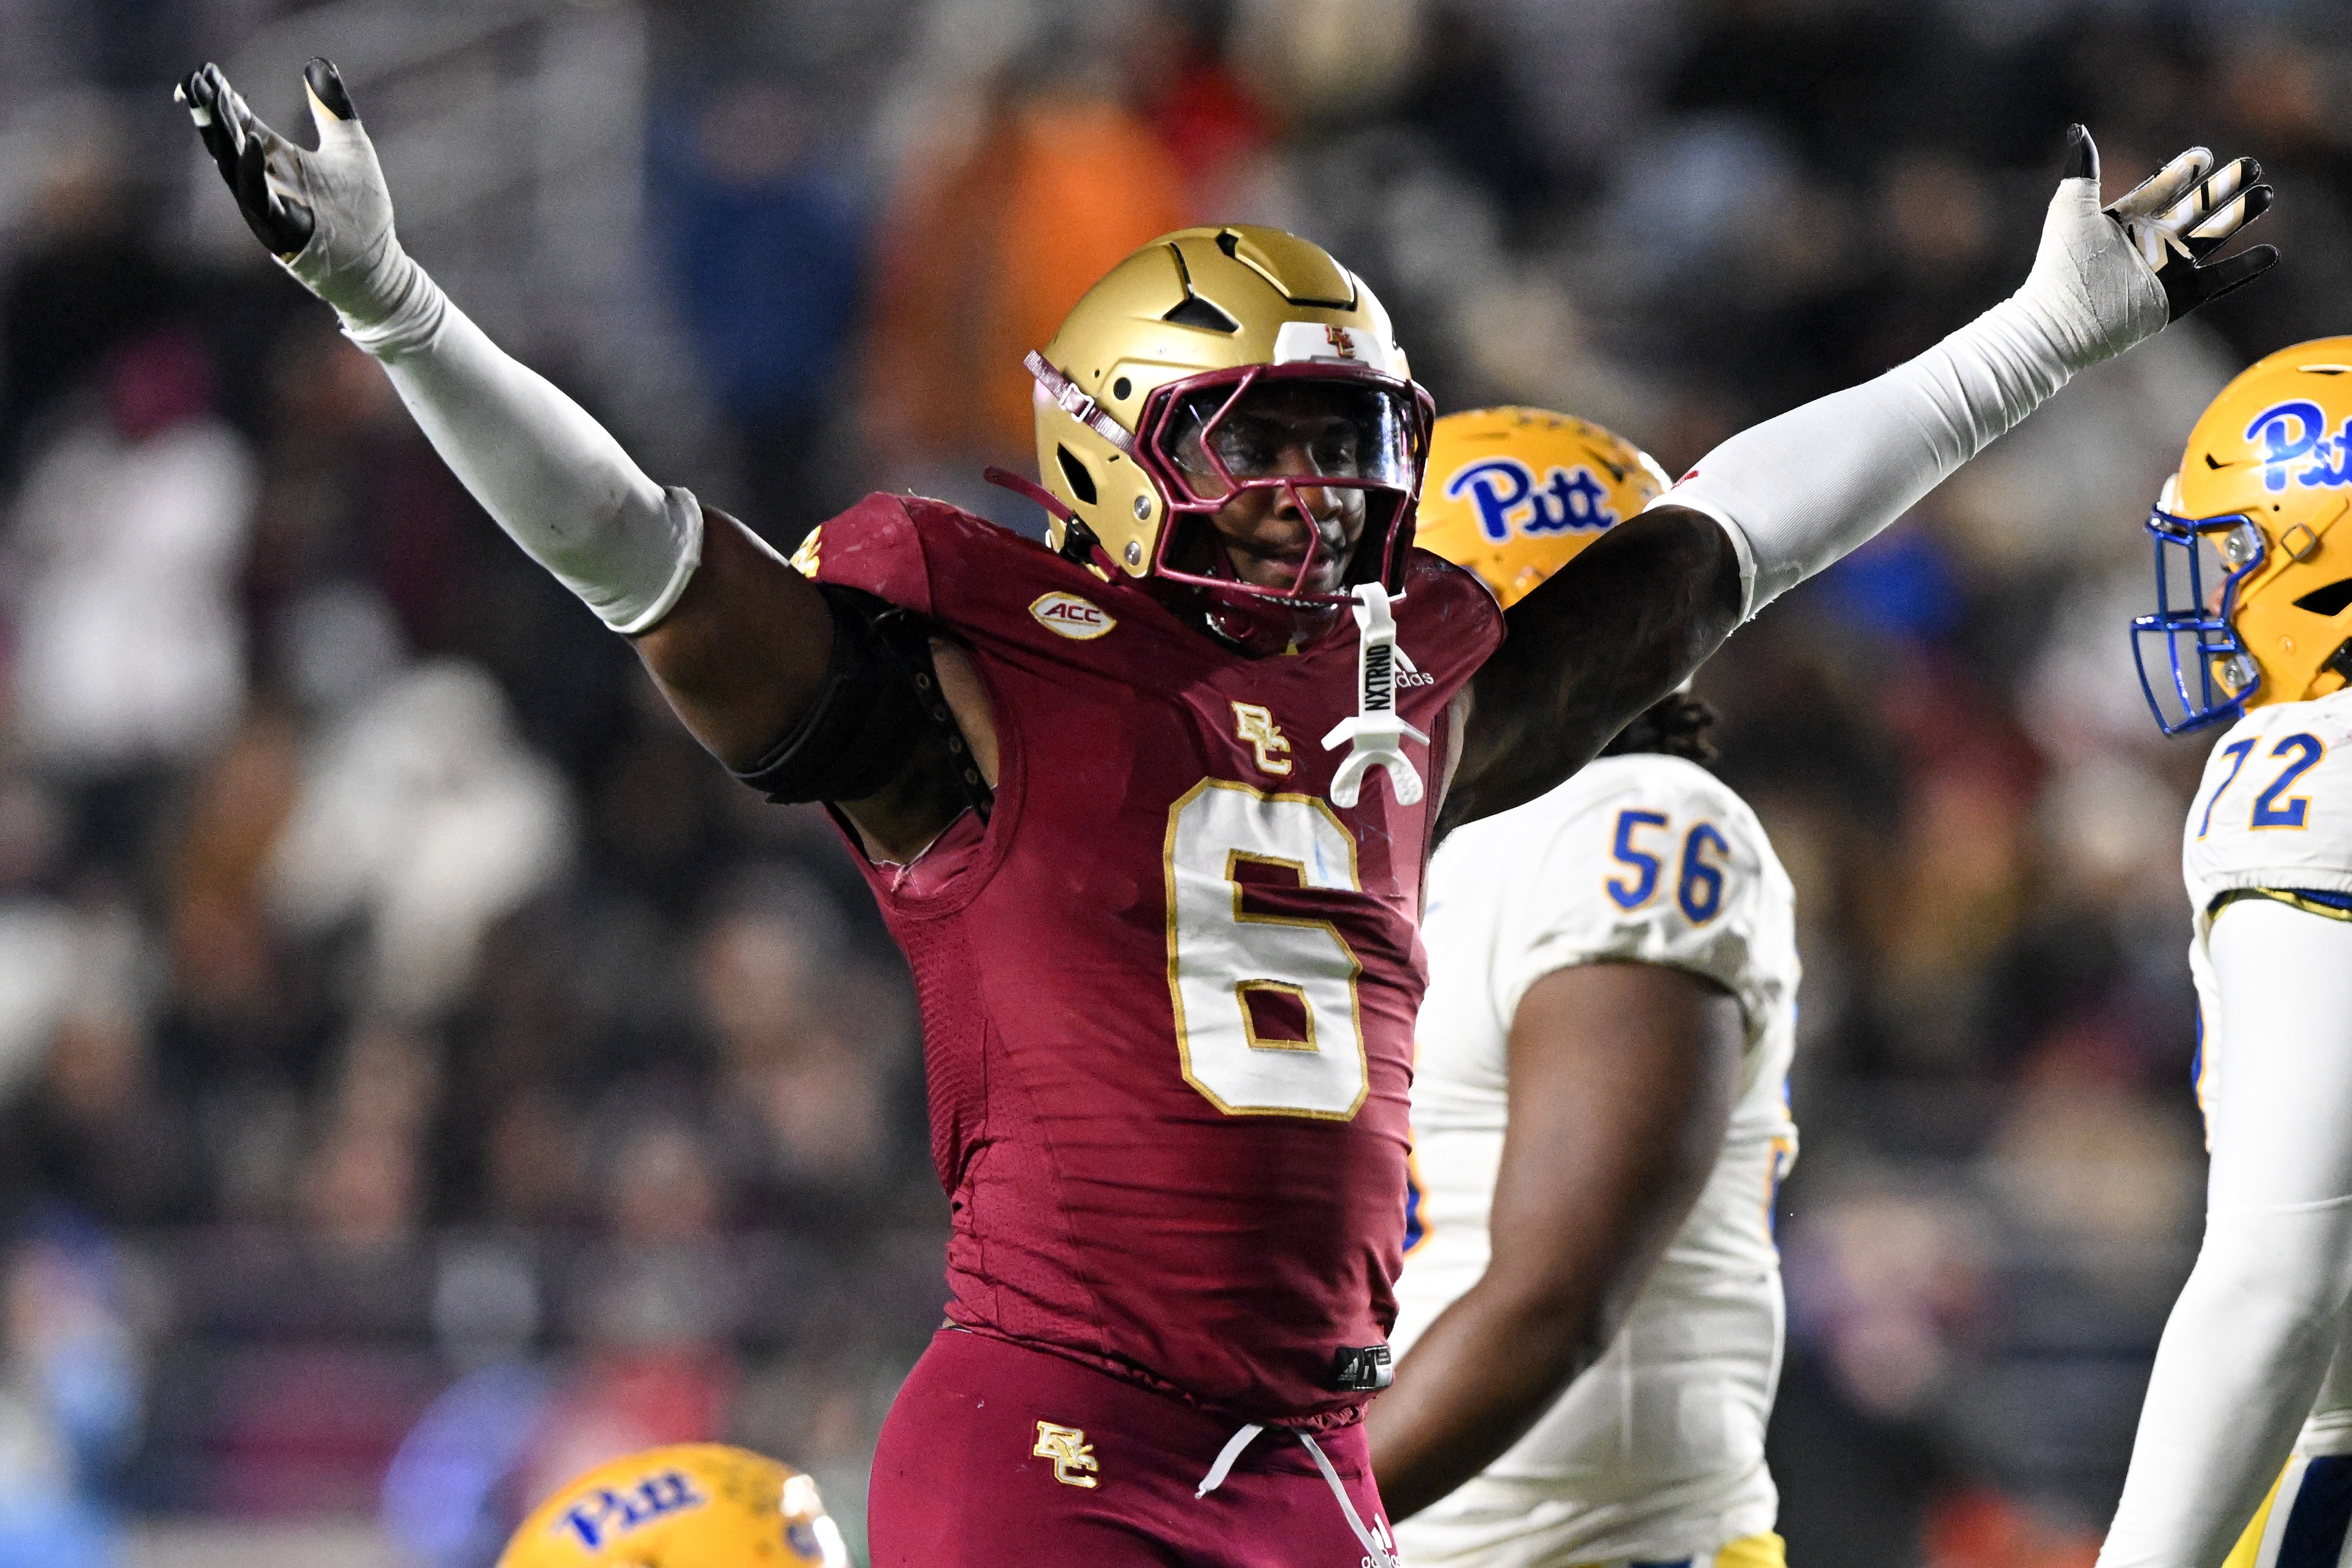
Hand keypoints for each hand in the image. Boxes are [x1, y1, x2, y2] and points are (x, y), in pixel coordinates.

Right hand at [176, 58, 411, 327]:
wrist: (378, 264)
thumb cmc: (364, 211)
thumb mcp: (352, 147)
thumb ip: (333, 108)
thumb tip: (319, 63)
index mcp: (279, 162)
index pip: (241, 125)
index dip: (224, 100)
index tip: (208, 72)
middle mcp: (267, 184)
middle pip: (227, 143)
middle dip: (210, 112)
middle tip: (194, 80)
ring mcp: (270, 209)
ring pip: (233, 168)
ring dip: (221, 135)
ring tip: (213, 99)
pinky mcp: (279, 231)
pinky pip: (258, 198)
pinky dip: (251, 169)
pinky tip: (251, 140)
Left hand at [2013, 125, 2276, 371]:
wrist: (2060, 320)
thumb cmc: (2061, 264)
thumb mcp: (2071, 209)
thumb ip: (2082, 170)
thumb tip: (2078, 129)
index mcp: (2127, 221)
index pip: (2162, 190)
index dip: (2183, 171)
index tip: (2203, 154)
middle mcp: (2150, 244)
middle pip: (2196, 208)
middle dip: (2225, 187)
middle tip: (2252, 165)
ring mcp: (2166, 271)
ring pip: (2212, 237)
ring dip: (2240, 216)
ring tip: (2266, 193)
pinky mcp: (2177, 299)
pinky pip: (2218, 281)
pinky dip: (2244, 268)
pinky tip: (2271, 253)